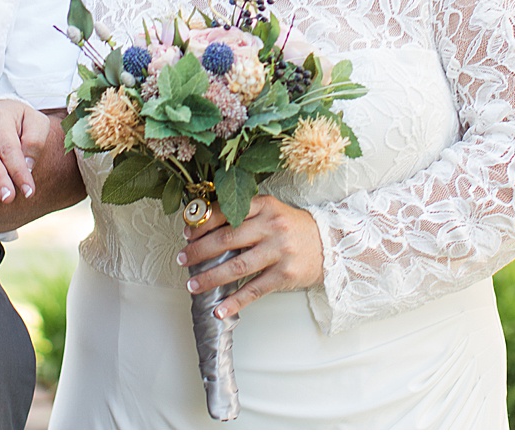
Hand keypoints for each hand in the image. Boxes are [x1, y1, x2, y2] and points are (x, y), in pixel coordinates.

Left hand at [178, 196, 323, 318]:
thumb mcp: (270, 211)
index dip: (202, 224)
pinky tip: (220, 309)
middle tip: (182, 259)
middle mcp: (271, 226)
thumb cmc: (292, 228)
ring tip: (193, 285)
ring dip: (211, 278)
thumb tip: (203, 228)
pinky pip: (254, 290)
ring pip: (237, 266)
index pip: (226, 212)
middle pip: (227, 239)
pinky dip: (235, 302)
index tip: (187, 233)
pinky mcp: (285, 275)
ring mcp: (279, 252)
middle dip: (199, 251)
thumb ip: (242, 215)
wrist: (331, 244)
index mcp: (264, 206)